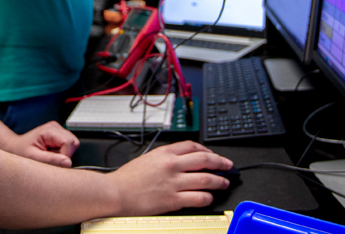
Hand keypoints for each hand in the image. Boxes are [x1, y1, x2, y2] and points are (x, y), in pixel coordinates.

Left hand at [9, 121, 79, 167]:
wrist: (15, 147)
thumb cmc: (21, 151)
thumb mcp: (33, 158)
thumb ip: (51, 160)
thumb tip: (68, 163)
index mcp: (49, 130)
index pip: (68, 142)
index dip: (64, 156)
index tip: (54, 163)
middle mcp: (56, 127)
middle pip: (73, 142)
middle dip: (65, 154)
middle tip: (50, 158)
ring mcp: (58, 130)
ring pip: (73, 145)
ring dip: (63, 154)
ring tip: (49, 155)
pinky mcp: (59, 135)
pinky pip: (69, 146)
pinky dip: (62, 153)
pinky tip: (51, 153)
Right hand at [106, 141, 233, 214]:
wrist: (116, 193)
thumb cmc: (127, 178)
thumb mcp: (147, 158)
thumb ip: (165, 158)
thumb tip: (181, 160)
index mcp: (165, 153)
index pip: (193, 146)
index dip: (207, 149)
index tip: (213, 155)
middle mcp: (172, 165)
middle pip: (205, 159)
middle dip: (221, 162)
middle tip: (228, 166)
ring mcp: (174, 182)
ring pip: (206, 178)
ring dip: (219, 181)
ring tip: (224, 183)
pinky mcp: (173, 199)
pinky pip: (198, 197)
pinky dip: (208, 197)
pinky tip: (209, 198)